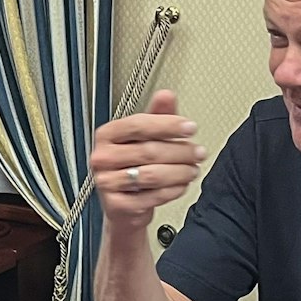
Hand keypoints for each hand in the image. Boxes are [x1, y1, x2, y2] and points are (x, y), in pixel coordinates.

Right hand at [88, 90, 208, 229]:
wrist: (123, 206)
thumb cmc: (133, 166)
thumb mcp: (145, 138)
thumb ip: (157, 116)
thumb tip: (166, 95)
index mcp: (107, 135)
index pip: (138, 125)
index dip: (167, 125)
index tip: (190, 128)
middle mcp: (102, 158)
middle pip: (148, 150)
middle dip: (180, 152)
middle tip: (198, 152)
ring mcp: (107, 182)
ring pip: (152, 174)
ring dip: (180, 172)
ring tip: (193, 169)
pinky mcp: (117, 205)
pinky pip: (153, 196)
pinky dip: (173, 190)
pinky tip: (182, 185)